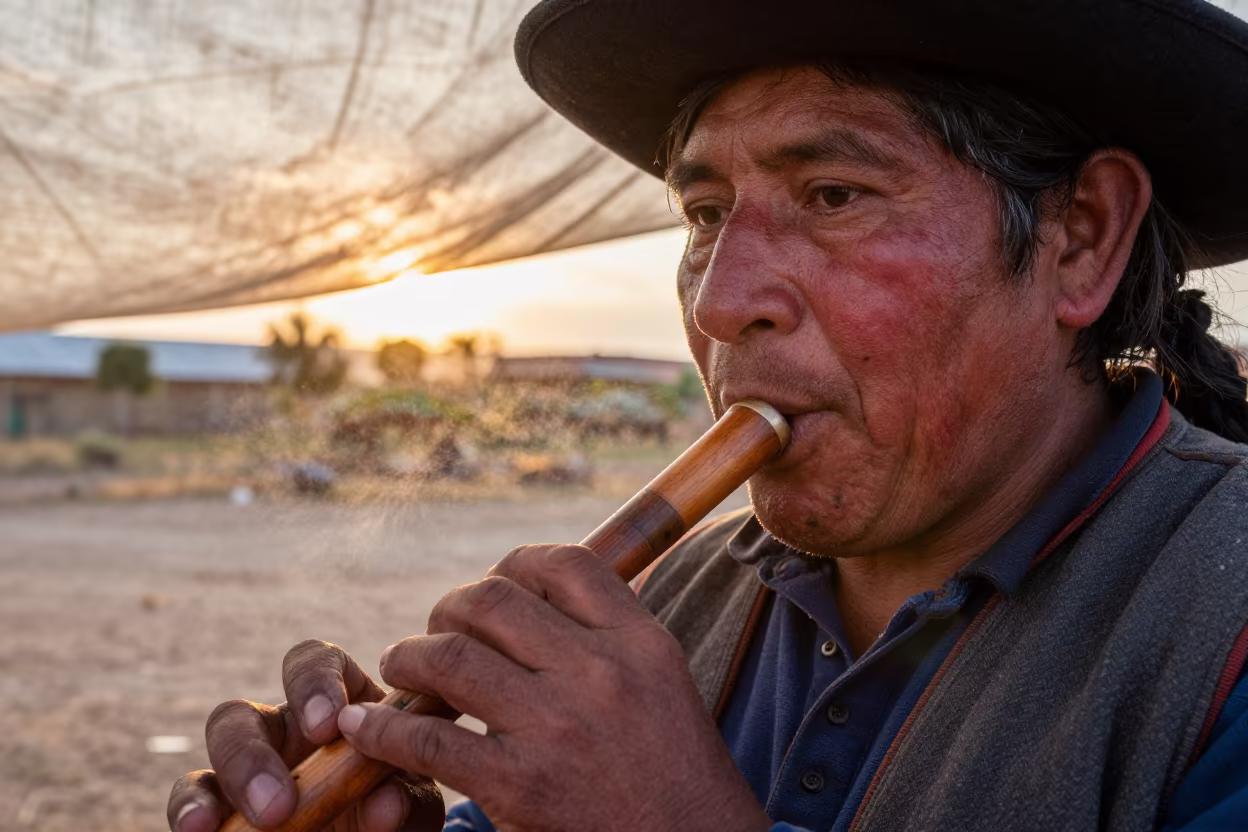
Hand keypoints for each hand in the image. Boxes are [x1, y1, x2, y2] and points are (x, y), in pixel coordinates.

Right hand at [167, 640, 444, 831]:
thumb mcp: (410, 804)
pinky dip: (191, 811)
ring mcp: (246, 765)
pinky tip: (200, 830)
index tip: (327, 727)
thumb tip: (385, 805)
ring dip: (231, 782)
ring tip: (258, 821)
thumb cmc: (396, 808)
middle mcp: (284, 725)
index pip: (317, 662)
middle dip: (256, 755)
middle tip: (281, 804)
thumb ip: (403, 798)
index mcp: (338, 702)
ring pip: (216, 747)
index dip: (317, 685)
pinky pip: (191, 797)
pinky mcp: (220, 805)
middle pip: (247, 711)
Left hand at [336, 544, 769, 831]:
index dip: (513, 566)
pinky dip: (384, 730)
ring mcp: (558, 727)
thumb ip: (608, 635)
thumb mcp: (661, 680)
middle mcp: (599, 671)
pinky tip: (368, 729)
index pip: (563, 564)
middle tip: (438, 632)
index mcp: (638, 640)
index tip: (493, 588)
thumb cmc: (674, 770)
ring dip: (408, 658)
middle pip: (492, 600)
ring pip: (450, 658)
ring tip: (400, 669)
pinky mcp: (521, 786)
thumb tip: (535, 598)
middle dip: (449, 609)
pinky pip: (428, 739)